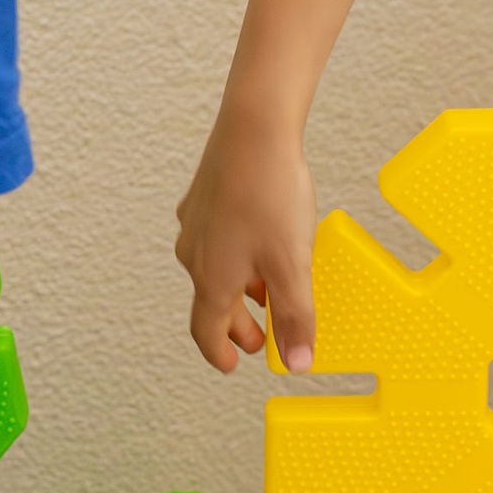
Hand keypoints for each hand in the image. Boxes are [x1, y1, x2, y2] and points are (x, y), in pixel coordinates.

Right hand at [176, 102, 317, 373]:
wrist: (254, 128)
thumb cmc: (270, 195)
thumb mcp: (292, 265)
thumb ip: (295, 317)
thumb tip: (298, 363)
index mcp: (212, 279)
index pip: (206, 332)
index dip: (220, 353)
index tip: (233, 365)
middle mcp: (194, 255)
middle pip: (211, 303)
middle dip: (236, 324)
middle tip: (261, 336)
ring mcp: (195, 225)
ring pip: (213, 270)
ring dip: (237, 289)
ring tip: (265, 289)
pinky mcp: (203, 198)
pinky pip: (215, 240)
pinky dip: (235, 255)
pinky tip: (257, 240)